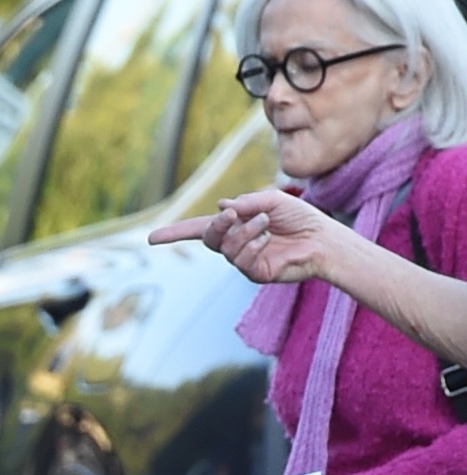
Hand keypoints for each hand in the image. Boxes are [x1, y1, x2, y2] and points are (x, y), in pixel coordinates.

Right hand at [150, 188, 338, 286]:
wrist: (323, 239)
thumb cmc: (300, 218)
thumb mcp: (271, 201)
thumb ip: (246, 203)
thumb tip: (221, 206)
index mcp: (236, 225)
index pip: (200, 229)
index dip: (175, 233)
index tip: (150, 238)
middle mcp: (236, 244)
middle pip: (209, 237)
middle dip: (216, 226)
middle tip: (231, 214)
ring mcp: (244, 261)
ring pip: (227, 247)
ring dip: (244, 230)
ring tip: (265, 222)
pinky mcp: (256, 273)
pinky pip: (242, 259)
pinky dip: (253, 243)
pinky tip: (268, 238)